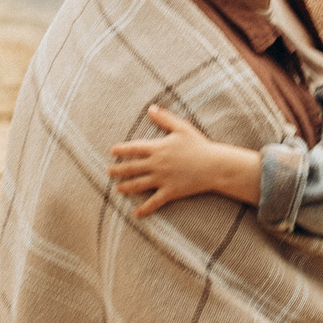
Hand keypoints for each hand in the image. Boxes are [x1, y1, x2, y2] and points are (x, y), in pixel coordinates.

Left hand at [109, 103, 261, 215]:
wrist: (214, 166)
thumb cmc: (199, 145)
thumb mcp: (182, 127)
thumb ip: (164, 118)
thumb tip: (150, 108)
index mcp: (158, 148)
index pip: (133, 149)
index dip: (121, 150)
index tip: (112, 151)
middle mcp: (156, 165)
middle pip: (131, 168)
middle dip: (118, 170)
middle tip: (109, 172)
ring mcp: (162, 179)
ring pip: (138, 185)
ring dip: (125, 187)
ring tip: (117, 189)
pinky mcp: (170, 192)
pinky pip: (154, 202)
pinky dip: (144, 209)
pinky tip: (136, 214)